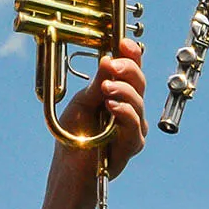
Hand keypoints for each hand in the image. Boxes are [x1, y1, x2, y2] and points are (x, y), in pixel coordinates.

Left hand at [55, 39, 146, 178]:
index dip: (130, 54)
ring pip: (138, 101)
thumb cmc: (75, 133)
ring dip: (123, 91)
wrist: (70, 166)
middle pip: (138, 81)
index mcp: (117, 92)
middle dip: (127, 69)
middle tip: (112, 65)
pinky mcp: (133, 143)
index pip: (130, 69)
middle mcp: (130, 106)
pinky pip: (135, 124)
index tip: (123, 43)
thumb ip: (97, 84)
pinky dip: (124, 112)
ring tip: (106, 88)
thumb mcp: (82, 101)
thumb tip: (108, 60)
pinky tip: (112, 106)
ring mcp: (134, 125)